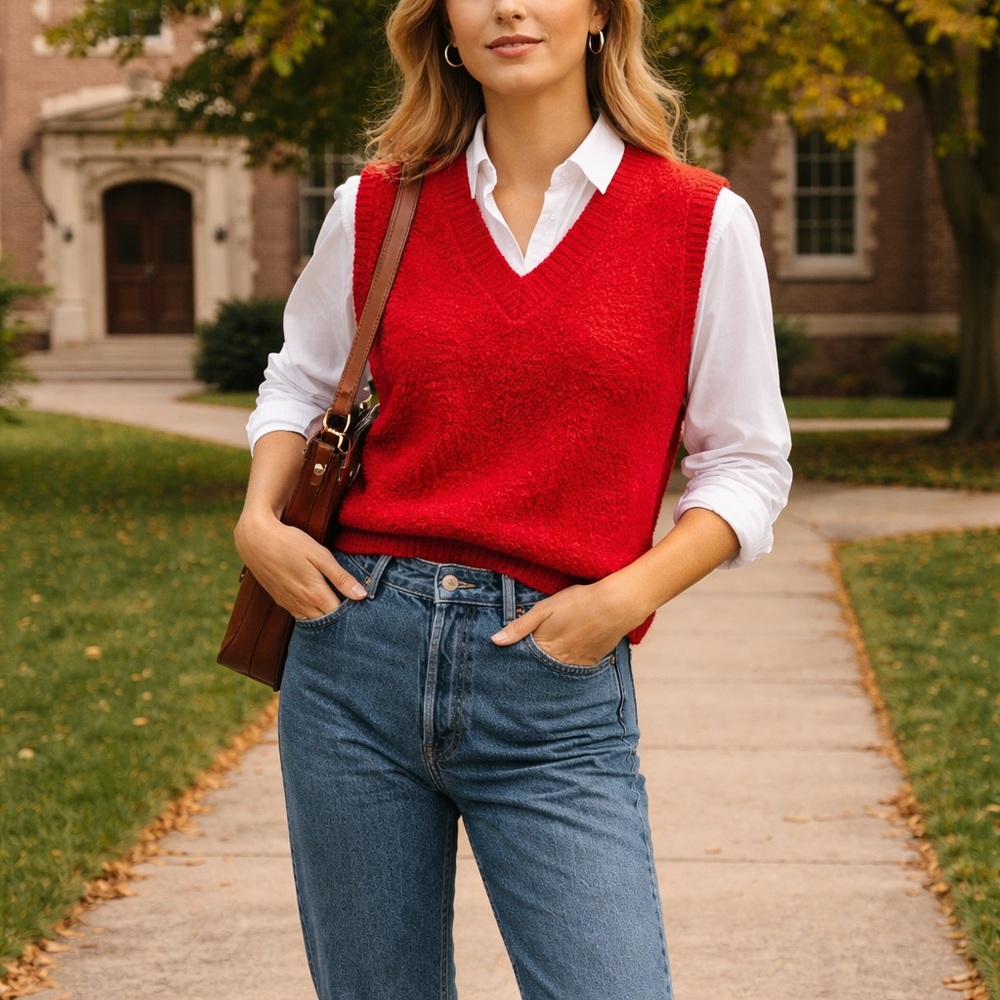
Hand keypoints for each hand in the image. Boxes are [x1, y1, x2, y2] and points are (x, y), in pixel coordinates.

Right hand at [234, 513, 367, 620]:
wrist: (255, 540)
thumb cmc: (290, 543)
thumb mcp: (319, 555)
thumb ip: (341, 577)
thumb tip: (362, 595)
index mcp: (315, 593)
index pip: (340, 614)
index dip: (353, 612)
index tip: (363, 606)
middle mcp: (302, 604)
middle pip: (327, 621)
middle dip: (340, 617)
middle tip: (354, 607)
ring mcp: (289, 604)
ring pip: (313, 621)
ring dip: (325, 617)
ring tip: (338, 606)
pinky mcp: (281, 600)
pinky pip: (300, 616)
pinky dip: (311, 614)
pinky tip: (318, 604)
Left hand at [490, 580, 638, 665]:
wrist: (616, 605)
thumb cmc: (578, 602)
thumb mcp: (544, 609)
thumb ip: (520, 626)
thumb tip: (495, 641)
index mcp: (544, 646)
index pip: (523, 660)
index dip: (515, 659)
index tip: (506, 662)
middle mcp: (558, 660)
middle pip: (539, 668)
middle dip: (530, 668)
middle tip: (525, 665)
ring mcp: (576, 664)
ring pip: (556, 671)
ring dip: (549, 668)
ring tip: (546, 660)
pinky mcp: (591, 662)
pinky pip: (574, 670)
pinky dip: (567, 665)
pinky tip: (565, 657)